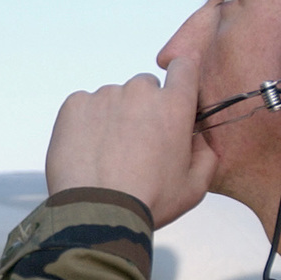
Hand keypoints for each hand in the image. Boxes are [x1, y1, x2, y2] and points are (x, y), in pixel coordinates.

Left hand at [44, 57, 218, 227]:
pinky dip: (87, 123)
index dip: (179, 81)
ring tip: (108, 155)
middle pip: (145, 87)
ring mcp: (104, 96)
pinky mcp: (75, 105)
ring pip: (113, 99)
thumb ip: (206, 155)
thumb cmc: (148, 201)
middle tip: (136, 144)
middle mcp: (139, 92)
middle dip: (144, 108)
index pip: (183, 67)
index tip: (172, 99)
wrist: (97, 212)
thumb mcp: (194, 187)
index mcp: (173, 105)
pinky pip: (84, 107)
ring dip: (114, 117)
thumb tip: (200, 138)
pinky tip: (89, 152)